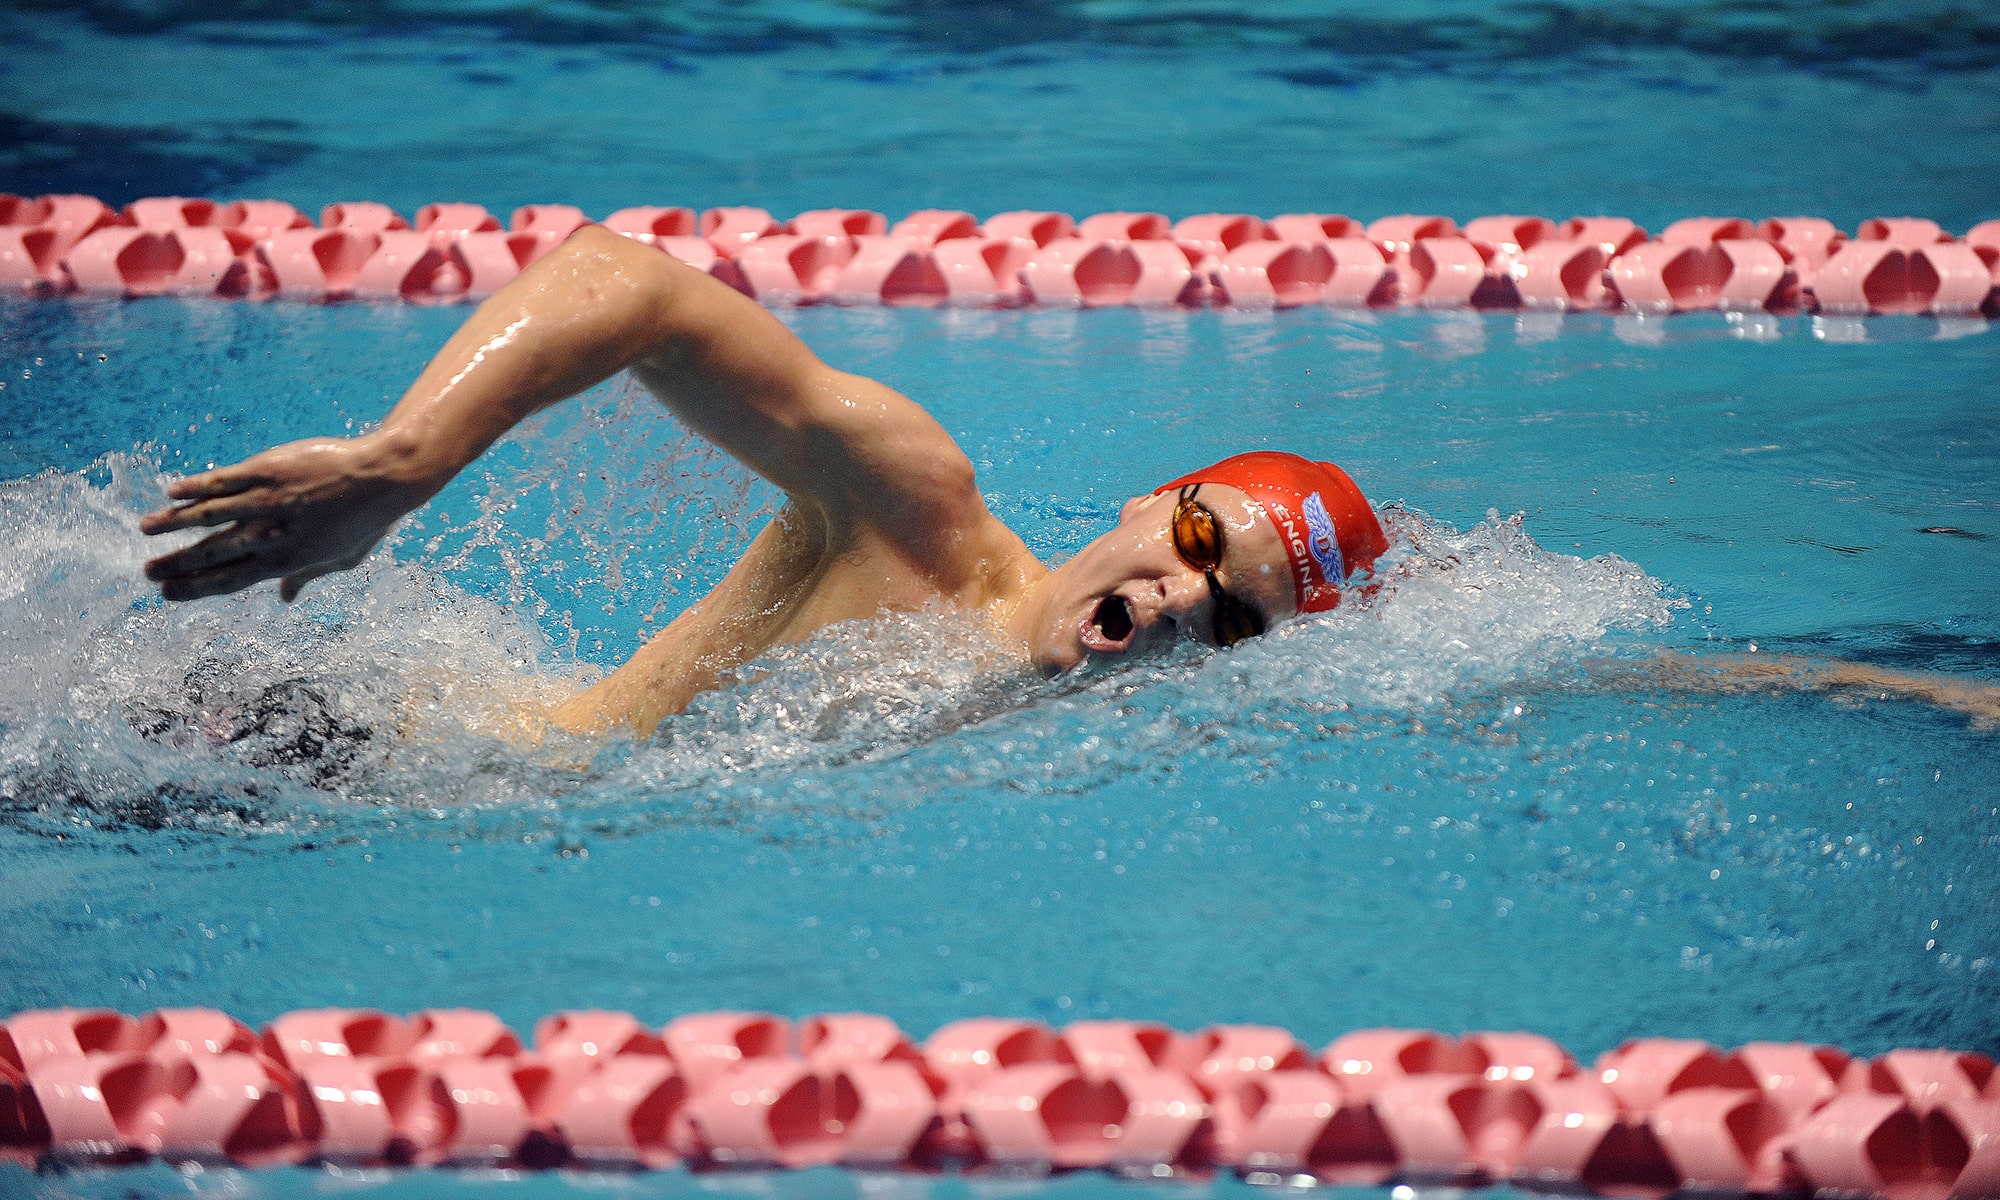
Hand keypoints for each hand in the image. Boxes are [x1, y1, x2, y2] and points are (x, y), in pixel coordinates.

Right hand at [141, 433, 438, 601]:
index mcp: (288, 560)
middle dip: (178, 564)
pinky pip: (226, 480)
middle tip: (148, 573)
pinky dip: (198, 487)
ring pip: (211, 515)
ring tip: (146, 531)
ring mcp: (268, 500)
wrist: (384, 477)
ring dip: (175, 524)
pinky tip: (173, 493)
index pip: (233, 579)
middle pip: (215, 553)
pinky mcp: (269, 470)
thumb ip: (308, 576)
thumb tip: (286, 598)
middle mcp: (272, 534)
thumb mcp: (343, 558)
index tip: (170, 594)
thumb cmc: (369, 521)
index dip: (199, 587)